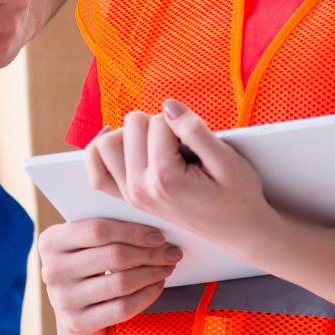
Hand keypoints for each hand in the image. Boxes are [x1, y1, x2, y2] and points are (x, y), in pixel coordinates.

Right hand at [37, 218, 181, 333]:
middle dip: (150, 253)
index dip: (134, 231)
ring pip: (121, 282)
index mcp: (51, 241)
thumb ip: (106, 226)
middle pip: (114, 256)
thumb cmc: (86, 261)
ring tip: (167, 266)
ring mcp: (63, 299)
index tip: (159, 235)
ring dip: (152, 273)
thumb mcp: (85, 240)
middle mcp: (52, 271)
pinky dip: (146, 295)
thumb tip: (150, 218)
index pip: (99, 230)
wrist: (72, 306)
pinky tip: (157, 285)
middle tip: (172, 252)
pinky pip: (122, 308)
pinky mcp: (78, 323)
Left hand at [88, 100, 278, 249]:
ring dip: (132, 134)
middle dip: (157, 124)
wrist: (238, 229)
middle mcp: (140, 188)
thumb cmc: (237, 195)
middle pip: (132, 124)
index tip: (197, 142)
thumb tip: (167, 104)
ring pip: (108, 141)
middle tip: (181, 142)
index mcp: (165, 179)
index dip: (182, 122)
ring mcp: (130, 194)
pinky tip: (125, 144)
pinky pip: (96, 169)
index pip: (159, 121)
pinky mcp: (127, 197)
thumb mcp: (227, 159)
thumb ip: (195, 130)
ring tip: (158, 144)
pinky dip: (104, 152)